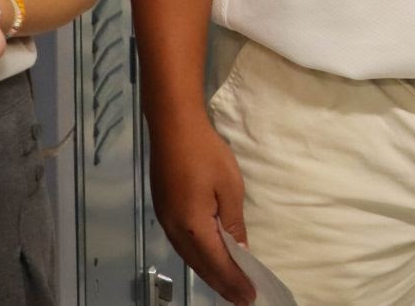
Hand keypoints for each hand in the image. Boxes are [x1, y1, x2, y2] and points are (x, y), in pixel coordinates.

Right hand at [149, 111, 255, 305]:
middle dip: (222, 284)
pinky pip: (183, 245)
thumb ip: (233, 223)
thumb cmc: (206, 153)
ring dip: (209, 273)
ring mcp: (165, 220)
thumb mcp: (230, 187)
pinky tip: (208, 259)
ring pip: (189, 257)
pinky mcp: (163, 210)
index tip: (250, 297)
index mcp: (192, 226)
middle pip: (200, 265)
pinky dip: (198, 258)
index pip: (217, 264)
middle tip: (242, 298)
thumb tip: (239, 251)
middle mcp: (174, 230)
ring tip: (228, 285)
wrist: (173, 125)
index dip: (234, 282)